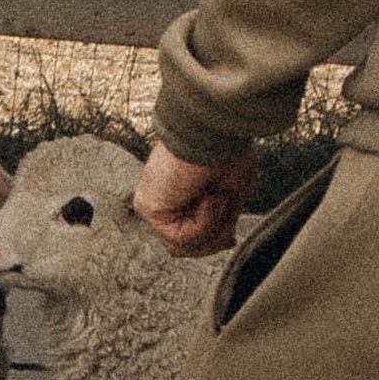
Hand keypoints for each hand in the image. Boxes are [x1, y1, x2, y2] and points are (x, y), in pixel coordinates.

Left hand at [134, 142, 257, 256]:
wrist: (217, 132)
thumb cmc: (227, 152)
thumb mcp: (232, 194)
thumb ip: (222, 220)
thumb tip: (227, 243)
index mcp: (180, 194)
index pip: (190, 235)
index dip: (213, 240)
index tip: (231, 236)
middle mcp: (162, 199)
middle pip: (186, 246)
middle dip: (213, 236)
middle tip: (223, 207)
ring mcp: (152, 203)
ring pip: (183, 247)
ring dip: (210, 227)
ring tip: (216, 195)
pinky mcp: (147, 206)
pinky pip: (180, 238)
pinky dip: (204, 222)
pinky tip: (208, 196)